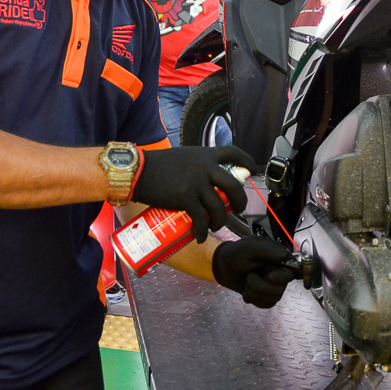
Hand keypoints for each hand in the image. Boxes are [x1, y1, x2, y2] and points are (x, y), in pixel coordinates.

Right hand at [131, 146, 257, 242]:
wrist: (137, 171)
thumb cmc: (157, 165)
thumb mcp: (184, 157)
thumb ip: (198, 165)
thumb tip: (207, 180)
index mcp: (205, 155)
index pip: (234, 153)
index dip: (247, 161)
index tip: (253, 170)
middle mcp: (205, 167)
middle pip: (234, 186)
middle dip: (240, 202)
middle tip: (238, 209)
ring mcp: (197, 183)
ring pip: (220, 207)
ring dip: (221, 221)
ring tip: (215, 225)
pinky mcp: (186, 198)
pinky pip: (201, 219)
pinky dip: (202, 231)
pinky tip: (199, 236)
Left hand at [211, 237, 297, 307]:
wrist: (224, 268)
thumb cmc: (236, 254)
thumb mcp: (249, 248)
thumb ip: (267, 250)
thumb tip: (286, 255)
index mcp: (279, 257)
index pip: (292, 271)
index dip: (281, 277)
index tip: (269, 277)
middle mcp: (280, 272)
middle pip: (280, 289)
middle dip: (259, 286)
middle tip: (249, 276)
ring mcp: (275, 285)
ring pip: (273, 298)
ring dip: (254, 292)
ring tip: (247, 282)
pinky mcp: (268, 296)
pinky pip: (267, 304)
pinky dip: (254, 299)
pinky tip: (247, 291)